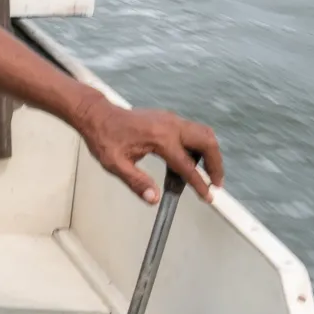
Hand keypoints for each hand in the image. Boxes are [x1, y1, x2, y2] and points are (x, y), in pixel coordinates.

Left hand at [78, 101, 222, 204]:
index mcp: (159, 138)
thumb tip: (154, 199)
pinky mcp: (169, 119)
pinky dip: (200, 145)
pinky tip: (191, 161)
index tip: (207, 196)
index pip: (187, 166)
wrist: (98, 115)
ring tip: (208, 174)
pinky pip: (193, 131)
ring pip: (204, 134)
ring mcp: (171, 119)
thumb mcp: (115, 164)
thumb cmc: (104, 138)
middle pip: (207, 142)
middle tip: (215, 184)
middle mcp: (170, 125)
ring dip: (211, 153)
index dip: (199, 183)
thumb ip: (136, 182)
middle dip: (216, 164)